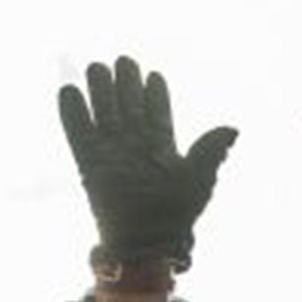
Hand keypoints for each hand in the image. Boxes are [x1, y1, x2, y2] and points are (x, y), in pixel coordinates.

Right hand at [58, 56, 236, 271]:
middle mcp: (135, 151)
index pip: (158, 115)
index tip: (153, 74)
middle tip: (124, 59)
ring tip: (97, 66)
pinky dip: (73, 114)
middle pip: (128, 109)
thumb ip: (211, 150)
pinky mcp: (89, 166)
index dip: (155, 95)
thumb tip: (233, 129)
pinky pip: (78, 135)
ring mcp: (111, 156)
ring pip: (104, 116)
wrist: (146, 242)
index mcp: (162, 152)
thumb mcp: (200, 178)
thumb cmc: (176, 215)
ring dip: (100, 91)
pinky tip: (68, 91)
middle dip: (126, 85)